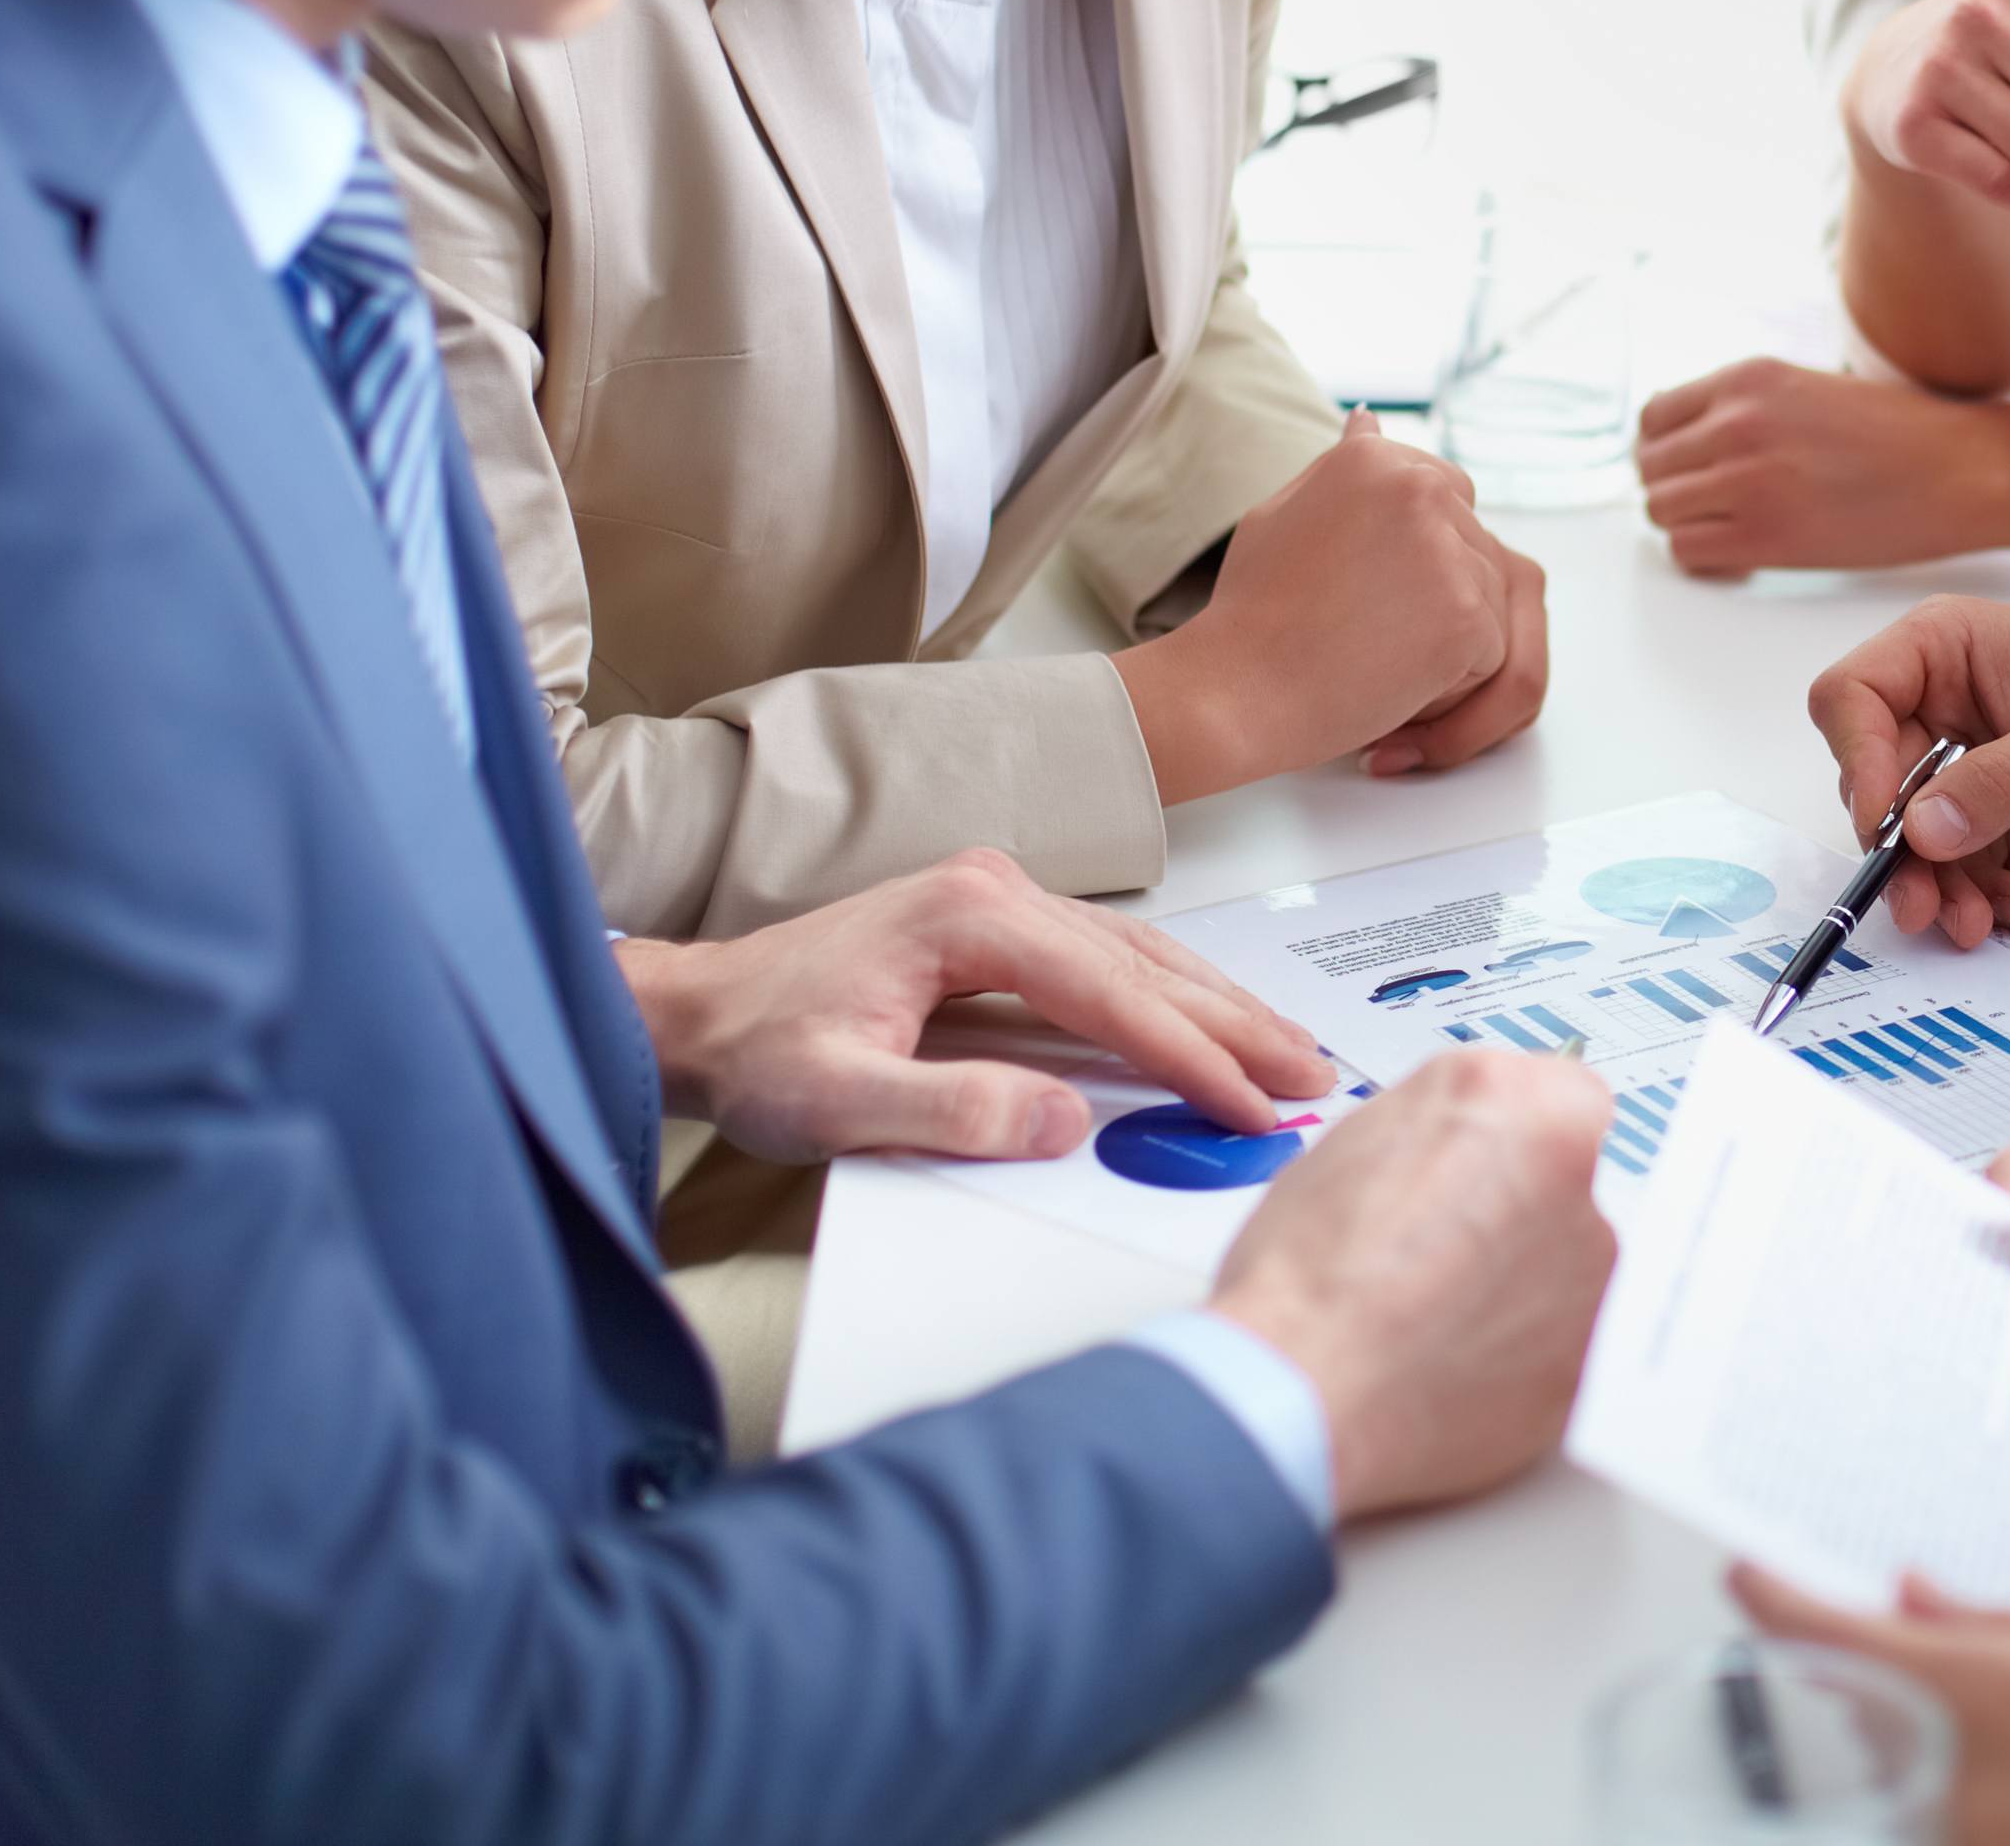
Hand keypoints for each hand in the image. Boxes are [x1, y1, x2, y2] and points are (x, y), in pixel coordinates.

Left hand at [620, 849, 1331, 1161]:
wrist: (697, 1017)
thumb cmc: (758, 1050)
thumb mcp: (835, 1100)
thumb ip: (948, 1111)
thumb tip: (1060, 1117)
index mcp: (970, 919)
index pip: (1114, 994)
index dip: (1192, 1057)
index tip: (1248, 1107)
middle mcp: (999, 893)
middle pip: (1150, 964)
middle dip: (1238, 1026)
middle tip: (1311, 1081)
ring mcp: (1004, 903)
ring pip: (1144, 958)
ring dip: (1219, 1010)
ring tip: (1289, 1058)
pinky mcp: (1002, 930)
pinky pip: (1115, 964)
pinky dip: (1175, 1001)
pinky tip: (1213, 1030)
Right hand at [1124, 411, 1547, 791]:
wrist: (1239, 690)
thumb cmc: (1251, 611)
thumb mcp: (1281, 512)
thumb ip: (1339, 468)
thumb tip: (1370, 417)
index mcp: (1374, 458)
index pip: (1446, 489)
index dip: (1418, 549)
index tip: (1372, 582)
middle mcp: (1419, 488)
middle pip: (1475, 543)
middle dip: (1439, 590)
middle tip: (1364, 625)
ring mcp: (1448, 550)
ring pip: (1486, 597)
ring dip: (1443, 636)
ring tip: (1368, 649)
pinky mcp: (1468, 615)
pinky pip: (1490, 651)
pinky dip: (1449, 679)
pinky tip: (1387, 677)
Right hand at [1208, 1047, 1616, 1519]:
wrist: (1301, 1388)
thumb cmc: (1309, 1271)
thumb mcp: (1364, 1135)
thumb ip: (1448, 1122)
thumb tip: (1468, 1139)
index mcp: (1529, 1109)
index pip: (1564, 1094)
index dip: (1509, 1139)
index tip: (1480, 1165)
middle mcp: (1580, 1190)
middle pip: (1566, 1189)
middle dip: (1515, 1213)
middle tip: (1438, 1247)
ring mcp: (1591, 1286)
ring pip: (1563, 1270)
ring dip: (1516, 1284)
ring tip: (1427, 1314)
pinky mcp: (1583, 1367)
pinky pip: (1556, 1346)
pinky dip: (1514, 1352)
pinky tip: (1444, 1359)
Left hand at [1635, 359, 2009, 576]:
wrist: (1961, 470)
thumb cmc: (1902, 435)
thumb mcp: (1808, 389)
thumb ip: (1747, 408)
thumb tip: (1695, 443)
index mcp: (1747, 378)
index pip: (1654, 419)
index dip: (1667, 452)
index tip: (1689, 470)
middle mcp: (1736, 422)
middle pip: (1650, 469)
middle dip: (1676, 491)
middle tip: (1713, 508)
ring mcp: (1746, 480)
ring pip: (1661, 512)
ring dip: (1689, 526)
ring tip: (1734, 531)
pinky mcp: (1764, 537)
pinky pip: (1689, 553)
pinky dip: (1709, 560)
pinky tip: (1746, 556)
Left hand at [1727, 1569, 2009, 1845]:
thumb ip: (1999, 1629)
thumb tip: (1914, 1597)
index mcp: (1998, 1694)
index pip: (1831, 1640)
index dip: (1772, 1604)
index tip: (1746, 1579)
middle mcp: (1972, 1784)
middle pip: (1862, 1726)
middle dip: (1875, 1695)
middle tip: (1930, 1679)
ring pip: (1906, 1793)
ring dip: (1931, 1761)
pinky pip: (1952, 1838)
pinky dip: (1967, 1807)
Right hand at [1806, 603, 2009, 946]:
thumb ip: (2000, 781)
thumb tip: (1922, 830)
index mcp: (1944, 652)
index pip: (1854, 696)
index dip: (1857, 759)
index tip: (1884, 824)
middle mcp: (1937, 709)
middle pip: (1871, 781)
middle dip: (1895, 849)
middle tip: (1921, 902)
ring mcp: (1958, 772)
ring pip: (1906, 840)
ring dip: (1933, 888)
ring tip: (1972, 923)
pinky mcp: (1984, 825)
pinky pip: (1953, 871)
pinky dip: (1974, 898)